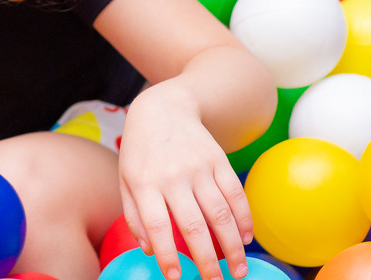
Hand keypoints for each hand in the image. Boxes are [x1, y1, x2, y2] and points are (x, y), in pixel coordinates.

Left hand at [118, 83, 252, 279]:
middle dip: (207, 260)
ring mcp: (198, 167)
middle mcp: (173, 176)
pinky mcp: (218, 160)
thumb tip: (148, 250)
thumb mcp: (126, 179)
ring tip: (238, 270)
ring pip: (221, 213)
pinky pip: (235, 193)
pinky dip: (244, 218)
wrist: (163, 108)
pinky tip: (245, 238)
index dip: (167, 254)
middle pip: (194, 225)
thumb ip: (134, 215)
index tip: (177, 277)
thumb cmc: (140, 151)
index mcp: (145, 183)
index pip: (157, 225)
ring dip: (232, 246)